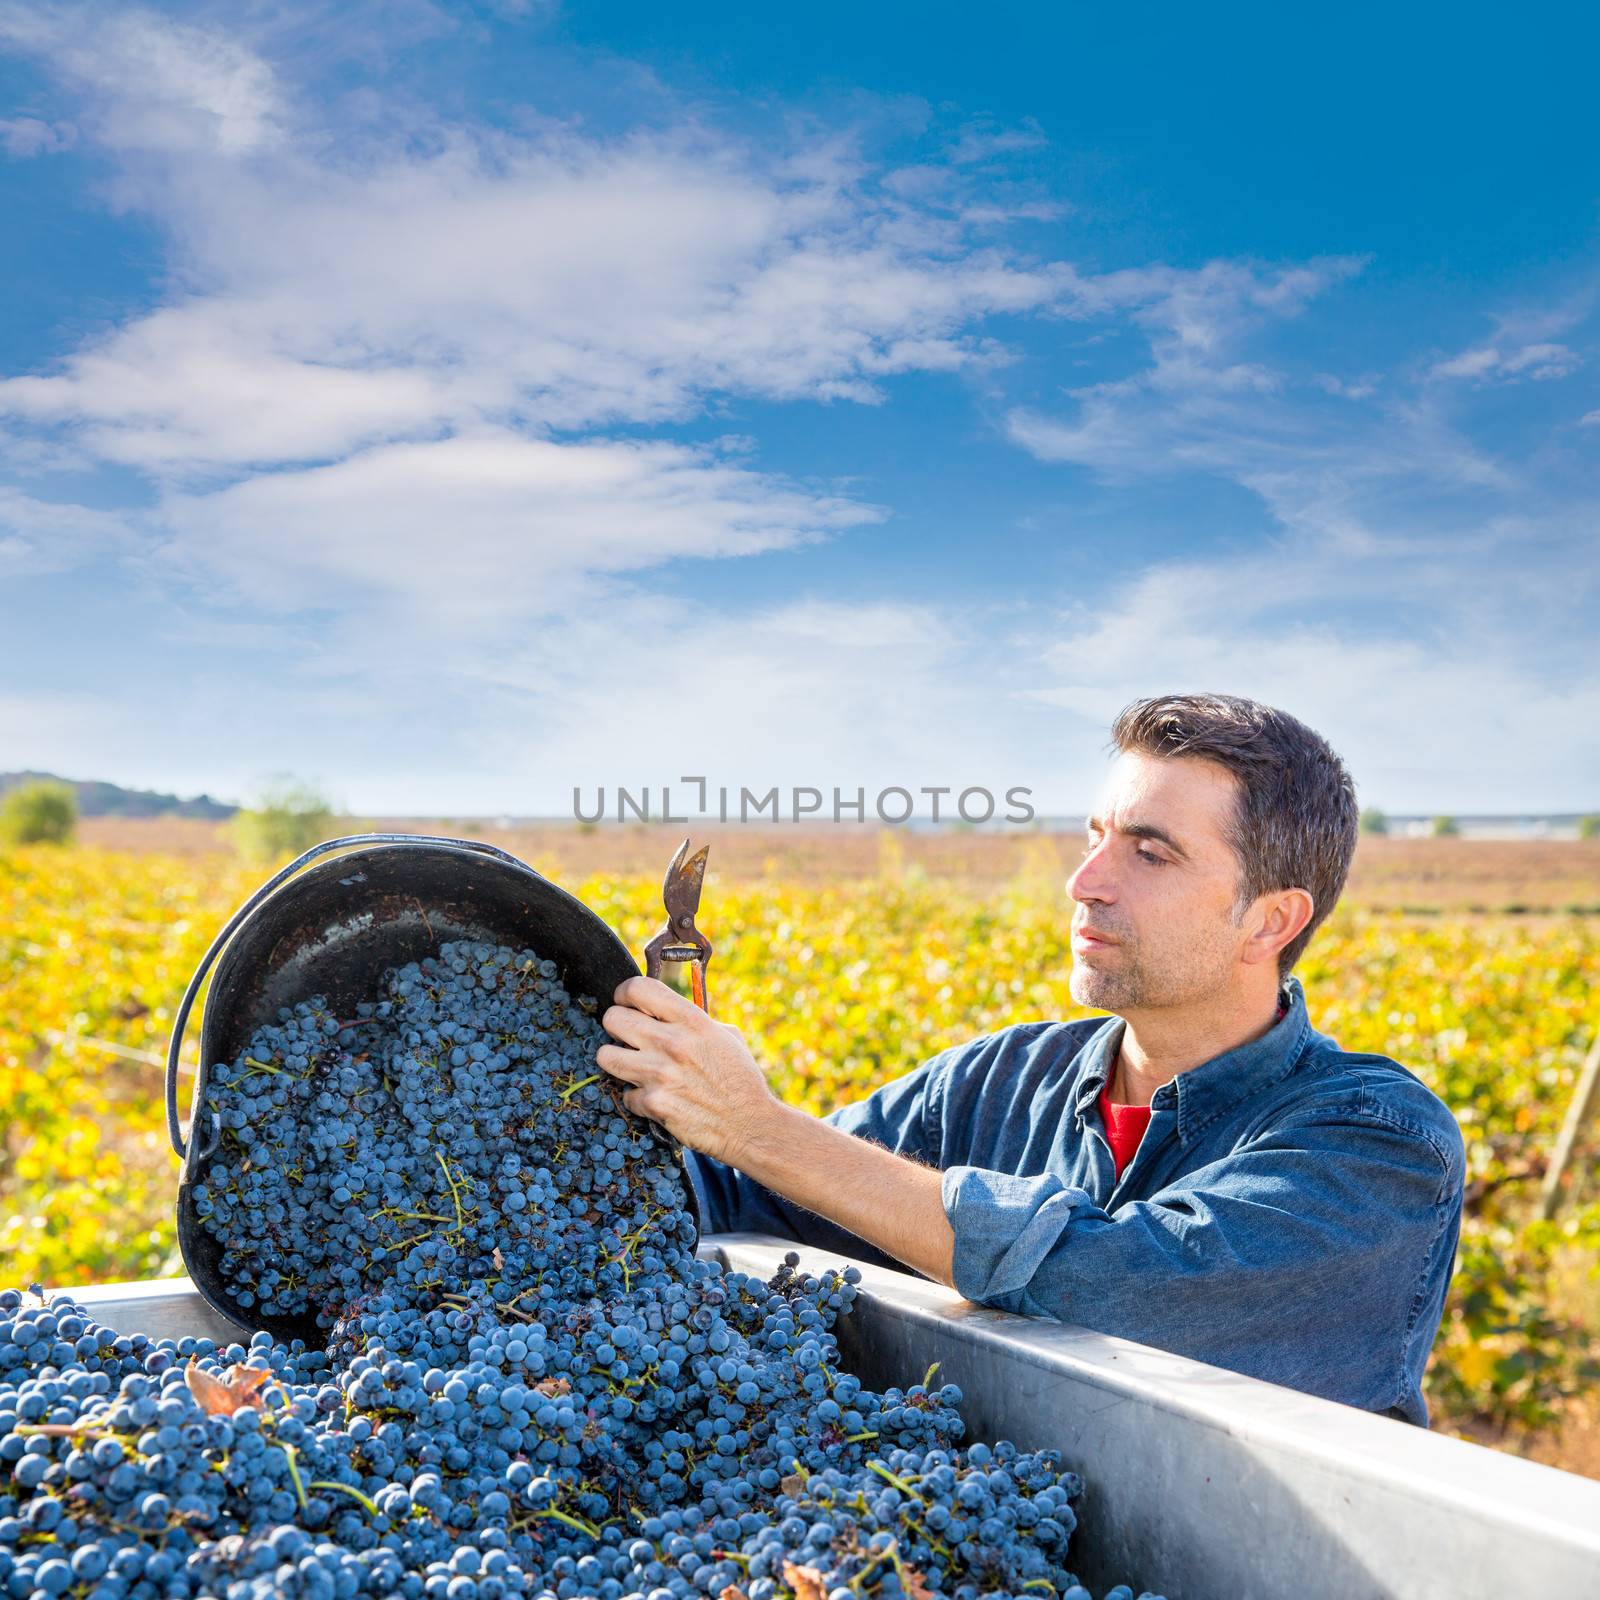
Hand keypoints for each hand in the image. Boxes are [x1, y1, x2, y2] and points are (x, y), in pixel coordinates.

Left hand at [597, 976, 778, 1166]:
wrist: (749, 1124)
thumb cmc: (740, 1078)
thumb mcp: (726, 1036)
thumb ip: (693, 1020)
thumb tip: (663, 1011)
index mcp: (691, 1020)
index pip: (637, 989)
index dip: (625, 994)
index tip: (626, 1003)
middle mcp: (672, 1043)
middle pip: (613, 1019)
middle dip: (617, 1027)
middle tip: (628, 1037)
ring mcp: (659, 1074)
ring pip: (606, 1056)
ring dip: (617, 1060)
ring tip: (633, 1066)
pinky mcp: (653, 1104)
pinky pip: (625, 1094)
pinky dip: (637, 1098)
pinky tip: (656, 1098)